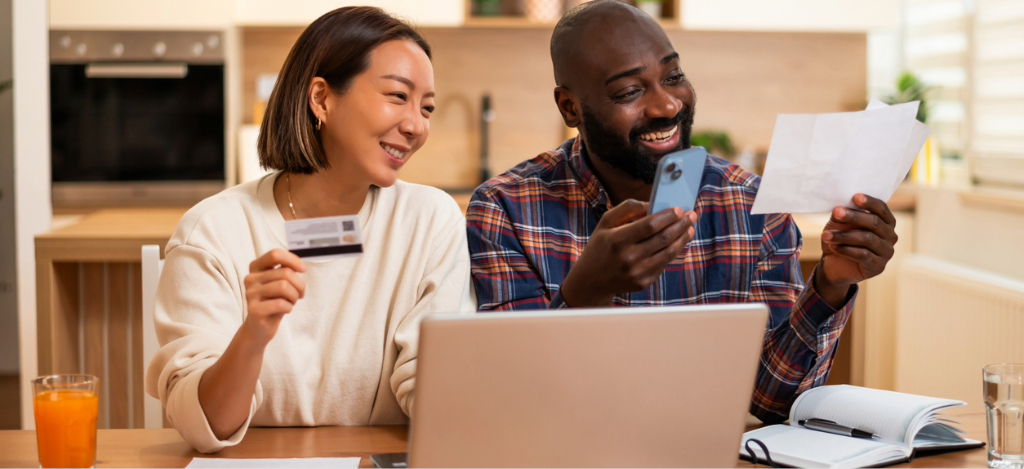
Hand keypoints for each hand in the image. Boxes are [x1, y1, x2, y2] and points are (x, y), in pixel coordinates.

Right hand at [242, 249, 306, 344]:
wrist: (259, 328)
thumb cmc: (273, 302)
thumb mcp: (280, 283)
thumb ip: (286, 271)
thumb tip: (300, 267)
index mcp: (256, 268)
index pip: (275, 254)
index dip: (292, 260)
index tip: (303, 270)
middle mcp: (250, 278)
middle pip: (285, 273)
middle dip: (299, 284)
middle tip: (299, 295)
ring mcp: (250, 294)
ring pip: (284, 286)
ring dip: (294, 296)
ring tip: (291, 302)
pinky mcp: (254, 309)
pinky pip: (281, 303)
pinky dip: (289, 307)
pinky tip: (285, 310)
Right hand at [559, 199, 697, 307]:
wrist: (591, 280)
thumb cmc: (600, 246)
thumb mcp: (605, 222)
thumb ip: (626, 208)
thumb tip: (651, 204)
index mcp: (617, 240)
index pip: (649, 225)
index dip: (667, 216)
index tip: (679, 209)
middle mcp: (628, 258)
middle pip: (663, 238)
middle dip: (681, 225)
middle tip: (691, 215)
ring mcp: (637, 272)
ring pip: (668, 252)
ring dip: (682, 238)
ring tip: (690, 228)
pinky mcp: (643, 282)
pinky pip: (663, 264)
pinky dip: (673, 251)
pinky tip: (677, 242)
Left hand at [814, 194, 897, 307]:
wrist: (834, 264)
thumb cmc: (840, 239)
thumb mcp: (839, 224)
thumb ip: (842, 215)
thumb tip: (840, 209)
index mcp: (885, 221)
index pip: (881, 209)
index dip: (869, 202)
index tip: (855, 197)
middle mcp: (890, 236)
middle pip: (874, 223)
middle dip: (854, 216)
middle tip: (836, 212)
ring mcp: (886, 252)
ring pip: (867, 239)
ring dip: (844, 236)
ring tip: (826, 235)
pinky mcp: (878, 266)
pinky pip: (863, 255)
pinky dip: (846, 250)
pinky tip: (833, 247)